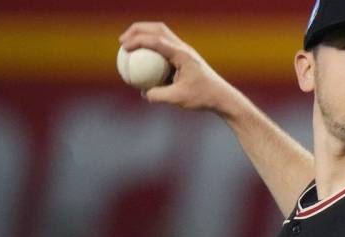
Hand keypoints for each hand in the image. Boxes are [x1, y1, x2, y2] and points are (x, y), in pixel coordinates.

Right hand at [118, 22, 246, 117]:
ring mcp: (185, 51)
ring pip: (161, 35)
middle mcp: (184, 48)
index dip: (138, 41)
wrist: (222, 97)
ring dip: (144, 35)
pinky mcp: (184, 57)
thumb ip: (159, 95)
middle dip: (137, 30)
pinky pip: (164, 47)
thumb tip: (143, 93)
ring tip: (128, 45)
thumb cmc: (203, 97)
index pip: (156, 41)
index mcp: (183, 55)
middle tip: (122, 41)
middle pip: (157, 29)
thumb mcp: (179, 99)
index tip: (124, 47)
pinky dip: (151, 48)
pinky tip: (141, 60)